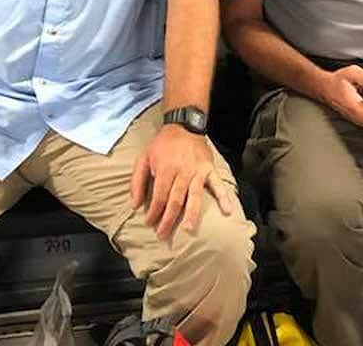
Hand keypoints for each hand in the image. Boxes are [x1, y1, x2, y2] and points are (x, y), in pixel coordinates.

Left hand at [130, 125, 236, 239]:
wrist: (184, 126)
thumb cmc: (162, 145)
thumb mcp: (143, 158)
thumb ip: (137, 181)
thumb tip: (134, 205)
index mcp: (165, 169)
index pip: (159, 196)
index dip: (154, 212)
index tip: (150, 223)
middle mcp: (182, 171)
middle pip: (175, 200)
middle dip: (168, 219)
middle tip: (163, 234)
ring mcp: (198, 171)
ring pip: (194, 196)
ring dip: (191, 214)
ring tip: (187, 229)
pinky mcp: (210, 169)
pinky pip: (218, 185)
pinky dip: (224, 197)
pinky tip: (228, 211)